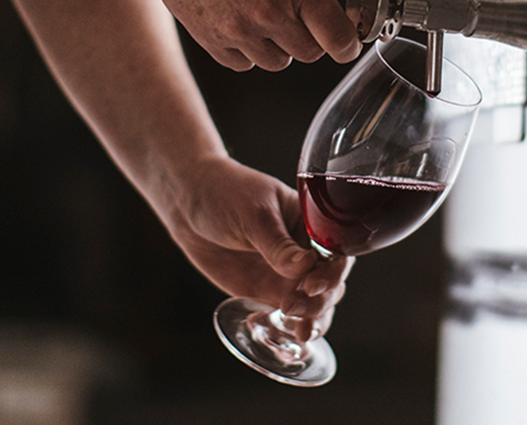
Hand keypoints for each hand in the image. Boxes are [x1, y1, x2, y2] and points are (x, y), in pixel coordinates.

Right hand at [138, 0, 387, 71]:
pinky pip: (244, 63)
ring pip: (277, 61)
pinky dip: (248, 50)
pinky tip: (242, 18)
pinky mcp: (211, 39)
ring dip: (280, 44)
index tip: (346, 34)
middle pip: (310, 53)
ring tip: (266, 8)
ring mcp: (238, 29)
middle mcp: (268, 11)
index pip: (338, 38)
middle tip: (302, 10)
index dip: (348, 41)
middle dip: (313, 36)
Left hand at [153, 155, 352, 339]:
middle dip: (319, 303)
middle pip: (330, 286)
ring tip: (293, 332)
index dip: (331, 274)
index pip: (337, 254)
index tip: (312, 286)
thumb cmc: (226, 193)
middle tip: (293, 309)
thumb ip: (277, 243)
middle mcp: (307, 253)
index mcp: (313, 225)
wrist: (189, 204)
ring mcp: (288, 275)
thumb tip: (305, 266)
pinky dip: (282, 330)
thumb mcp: (254, 214)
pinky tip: (266, 331)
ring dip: (308, 322)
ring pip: (313, 307)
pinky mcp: (267, 292)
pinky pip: (284, 317)